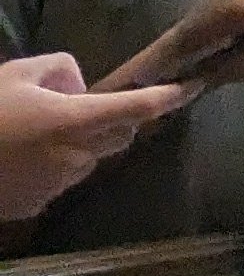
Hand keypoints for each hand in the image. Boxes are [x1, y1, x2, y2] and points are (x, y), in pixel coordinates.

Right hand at [0, 51, 181, 222]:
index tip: (192, 87)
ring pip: (90, 159)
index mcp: (74, 122)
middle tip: (87, 108)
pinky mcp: (36, 206)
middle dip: (116, 121)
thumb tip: (79, 87)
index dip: (168, 97)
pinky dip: (55, 166)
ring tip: (40, 133)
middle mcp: (75, 157)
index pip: (137, 109)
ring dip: (82, 144)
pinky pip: (61, 180)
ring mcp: (56, 186)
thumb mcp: (18, 74)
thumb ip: (61, 70)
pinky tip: (24, 157)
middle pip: (119, 137)